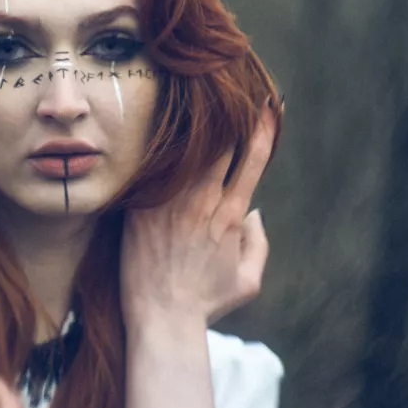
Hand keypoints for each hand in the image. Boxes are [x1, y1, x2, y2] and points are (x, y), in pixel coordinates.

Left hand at [120, 103, 275, 328]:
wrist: (161, 318)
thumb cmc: (205, 304)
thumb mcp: (247, 281)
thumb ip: (259, 245)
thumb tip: (256, 212)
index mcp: (231, 217)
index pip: (252, 162)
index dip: (263, 130)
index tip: (267, 105)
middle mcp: (202, 203)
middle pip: (219, 146)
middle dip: (228, 115)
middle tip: (228, 89)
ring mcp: (169, 204)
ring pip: (185, 152)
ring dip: (194, 125)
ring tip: (195, 96)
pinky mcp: (141, 210)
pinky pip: (151, 171)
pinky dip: (158, 149)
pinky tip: (159, 124)